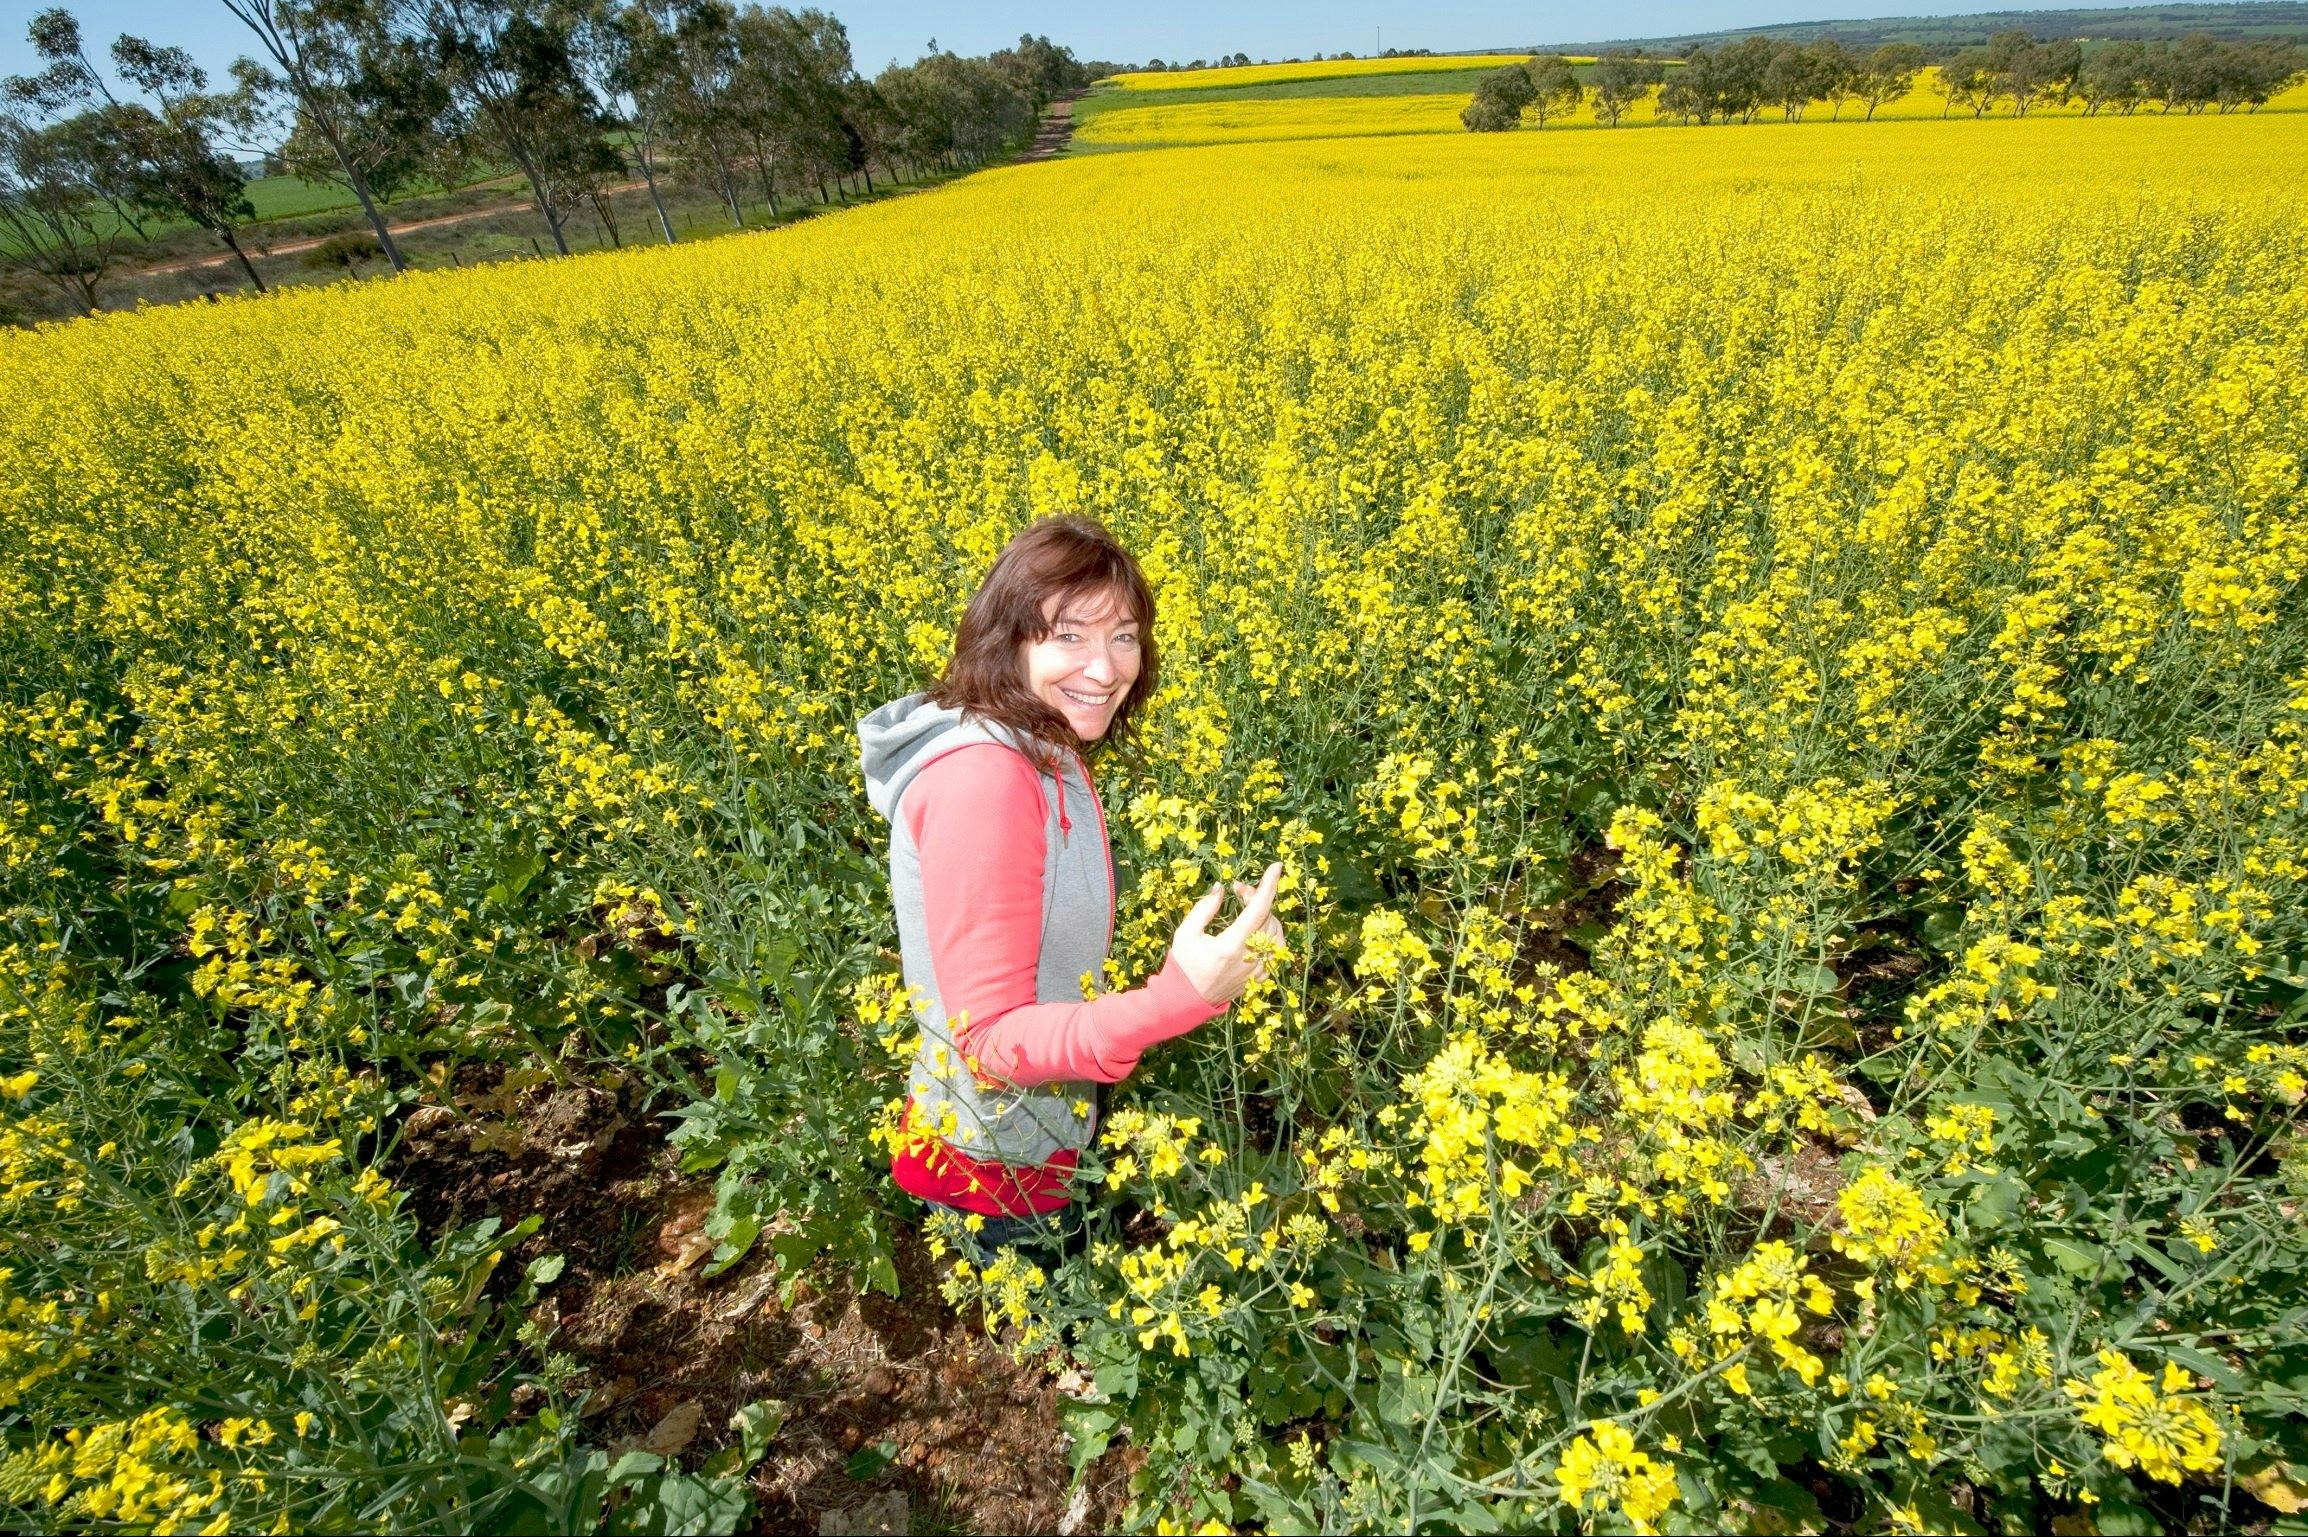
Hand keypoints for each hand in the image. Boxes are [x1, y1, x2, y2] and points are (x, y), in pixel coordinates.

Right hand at [1169, 861, 1285, 1006]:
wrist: (1188, 999)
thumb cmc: (1184, 964)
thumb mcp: (1186, 933)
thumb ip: (1204, 908)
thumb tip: (1221, 888)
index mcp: (1230, 945)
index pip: (1259, 909)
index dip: (1269, 885)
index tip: (1276, 866)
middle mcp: (1249, 958)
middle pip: (1267, 917)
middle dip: (1256, 897)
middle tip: (1238, 889)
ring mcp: (1258, 969)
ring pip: (1276, 931)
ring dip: (1265, 914)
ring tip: (1246, 907)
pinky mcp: (1261, 977)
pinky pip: (1276, 948)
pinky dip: (1270, 932)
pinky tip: (1255, 927)